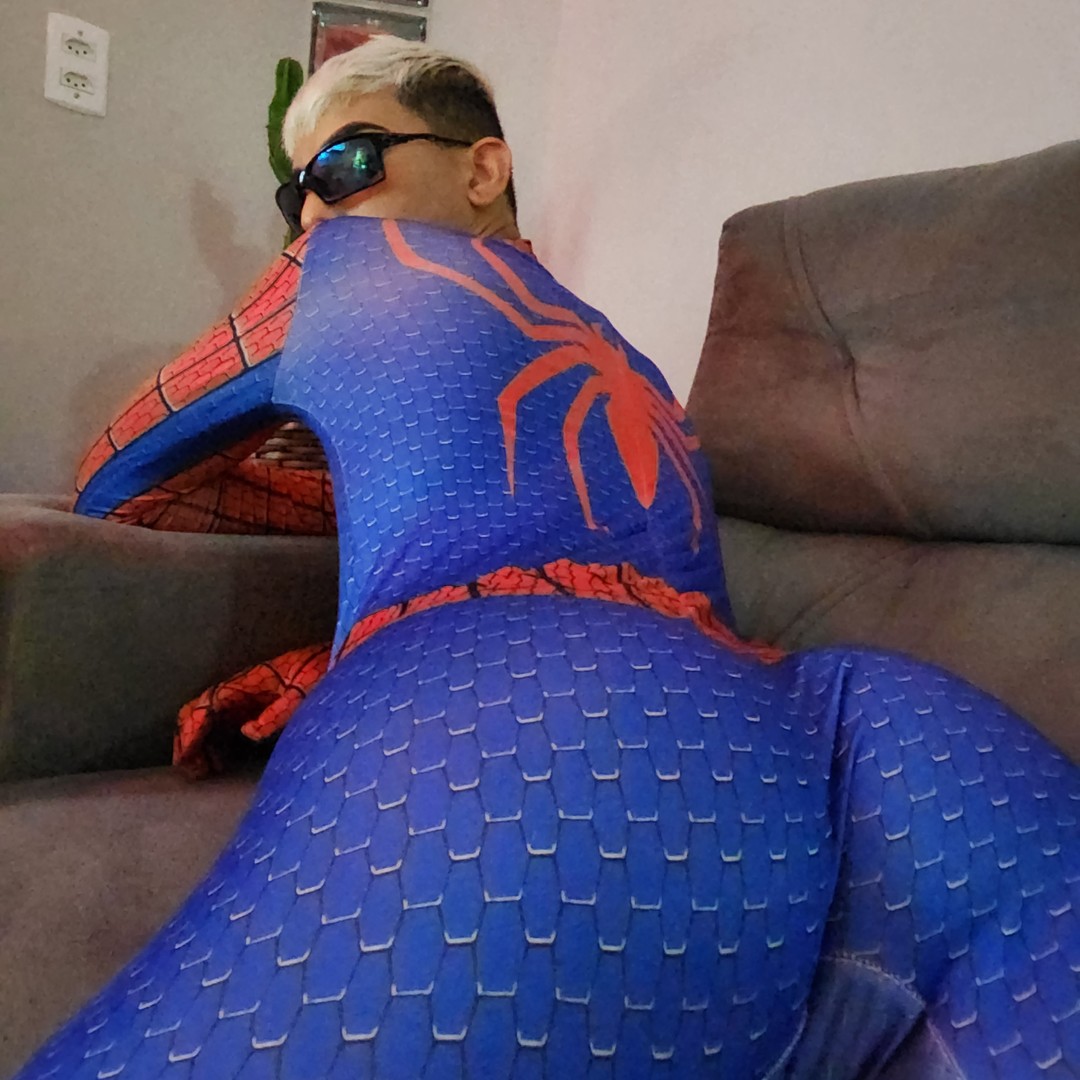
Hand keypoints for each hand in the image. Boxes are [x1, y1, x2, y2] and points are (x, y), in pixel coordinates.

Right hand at [174, 642, 331, 777]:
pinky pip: (226, 723)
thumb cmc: (319, 674)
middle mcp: (241, 688)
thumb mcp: (301, 694)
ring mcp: (247, 696)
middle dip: (189, 740)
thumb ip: (276, 713)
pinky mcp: (257, 705)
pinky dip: (216, 742)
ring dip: (201, 744)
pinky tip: (220, 762)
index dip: (192, 730)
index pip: (206, 704)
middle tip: (190, 770)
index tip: (185, 757)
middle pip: (201, 711)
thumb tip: (247, 732)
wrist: (337, 661)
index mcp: (247, 682)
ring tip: (202, 771)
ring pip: (211, 719)